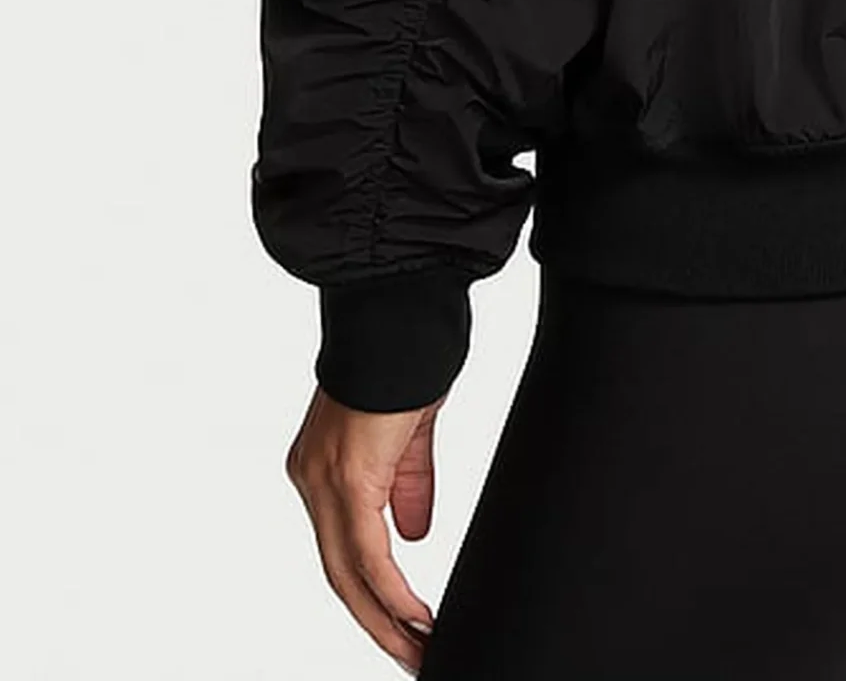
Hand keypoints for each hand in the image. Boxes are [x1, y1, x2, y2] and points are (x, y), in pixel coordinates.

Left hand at [285, 383, 442, 671]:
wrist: (401, 313)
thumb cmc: (407, 356)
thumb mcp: (409, 436)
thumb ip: (408, 486)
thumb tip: (414, 535)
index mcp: (323, 468)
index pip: (342, 549)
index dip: (372, 591)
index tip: (403, 623)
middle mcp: (312, 479)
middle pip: (339, 573)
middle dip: (377, 622)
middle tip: (412, 654)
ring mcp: (324, 480)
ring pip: (347, 572)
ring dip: (386, 618)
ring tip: (418, 648)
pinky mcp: (347, 478)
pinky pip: (366, 554)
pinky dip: (392, 591)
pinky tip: (416, 615)